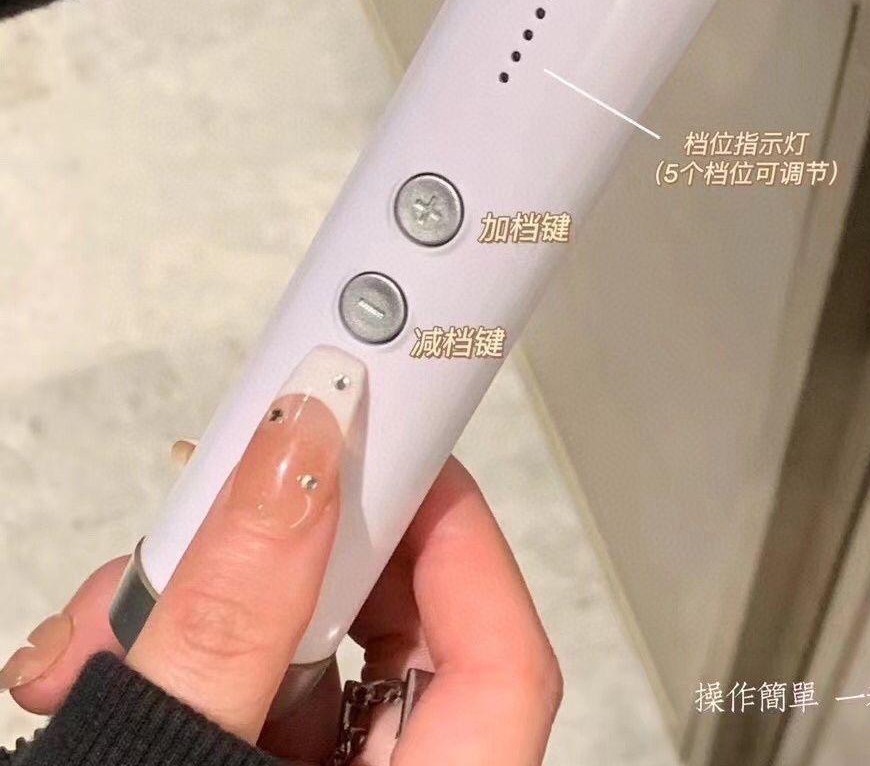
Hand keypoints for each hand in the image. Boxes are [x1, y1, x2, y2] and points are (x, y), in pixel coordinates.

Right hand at [4, 365, 560, 764]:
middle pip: (400, 636)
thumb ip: (228, 614)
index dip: (458, 535)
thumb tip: (299, 451)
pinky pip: (254, 692)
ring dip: (209, 601)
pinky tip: (101, 653)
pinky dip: (187, 650)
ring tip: (109, 613)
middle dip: (301, 554)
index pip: (501, 658)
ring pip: (310, 655)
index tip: (393, 445)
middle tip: (226, 495)